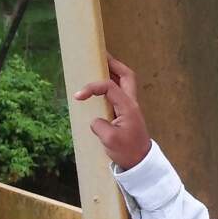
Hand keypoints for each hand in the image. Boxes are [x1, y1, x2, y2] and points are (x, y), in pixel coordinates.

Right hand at [74, 55, 151, 169]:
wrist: (140, 163)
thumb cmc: (127, 152)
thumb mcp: (110, 140)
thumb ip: (100, 125)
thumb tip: (95, 119)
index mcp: (128, 106)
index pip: (109, 86)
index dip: (92, 87)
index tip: (77, 95)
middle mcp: (131, 103)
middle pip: (126, 75)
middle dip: (113, 63)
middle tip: (99, 55)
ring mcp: (130, 107)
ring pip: (124, 82)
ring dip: (113, 72)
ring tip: (98, 64)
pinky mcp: (126, 114)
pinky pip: (119, 92)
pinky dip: (111, 84)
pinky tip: (100, 86)